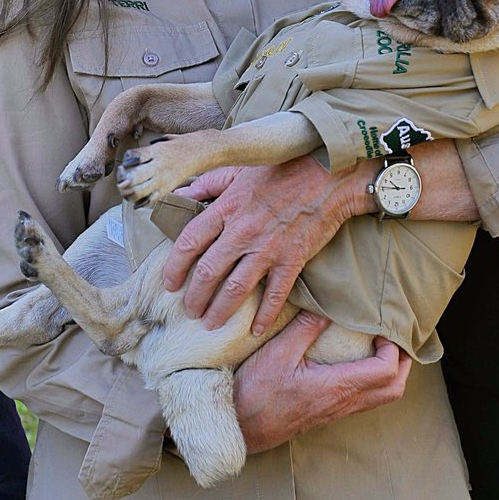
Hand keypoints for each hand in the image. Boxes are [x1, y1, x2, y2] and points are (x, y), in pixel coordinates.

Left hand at [162, 156, 354, 331]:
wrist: (328, 175)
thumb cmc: (282, 170)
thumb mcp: (239, 170)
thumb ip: (208, 185)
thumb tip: (180, 194)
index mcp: (226, 208)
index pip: (188, 243)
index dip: (174, 267)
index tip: (169, 283)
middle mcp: (242, 232)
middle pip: (208, 273)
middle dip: (195, 297)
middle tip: (190, 311)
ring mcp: (268, 248)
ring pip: (235, 289)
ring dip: (219, 311)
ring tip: (210, 324)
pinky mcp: (292, 260)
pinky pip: (275, 295)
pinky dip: (265, 316)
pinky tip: (255, 330)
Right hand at [233, 314, 412, 451]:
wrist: (239, 428)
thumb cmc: (255, 393)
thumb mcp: (278, 353)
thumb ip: (305, 328)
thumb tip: (327, 308)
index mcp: (337, 387)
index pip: (386, 370)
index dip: (393, 348)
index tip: (381, 329)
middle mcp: (343, 403)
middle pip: (394, 389)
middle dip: (403, 364)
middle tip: (392, 340)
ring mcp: (337, 411)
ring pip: (382, 398)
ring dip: (389, 374)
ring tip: (379, 349)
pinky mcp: (328, 414)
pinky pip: (364, 401)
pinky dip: (372, 382)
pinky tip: (356, 364)